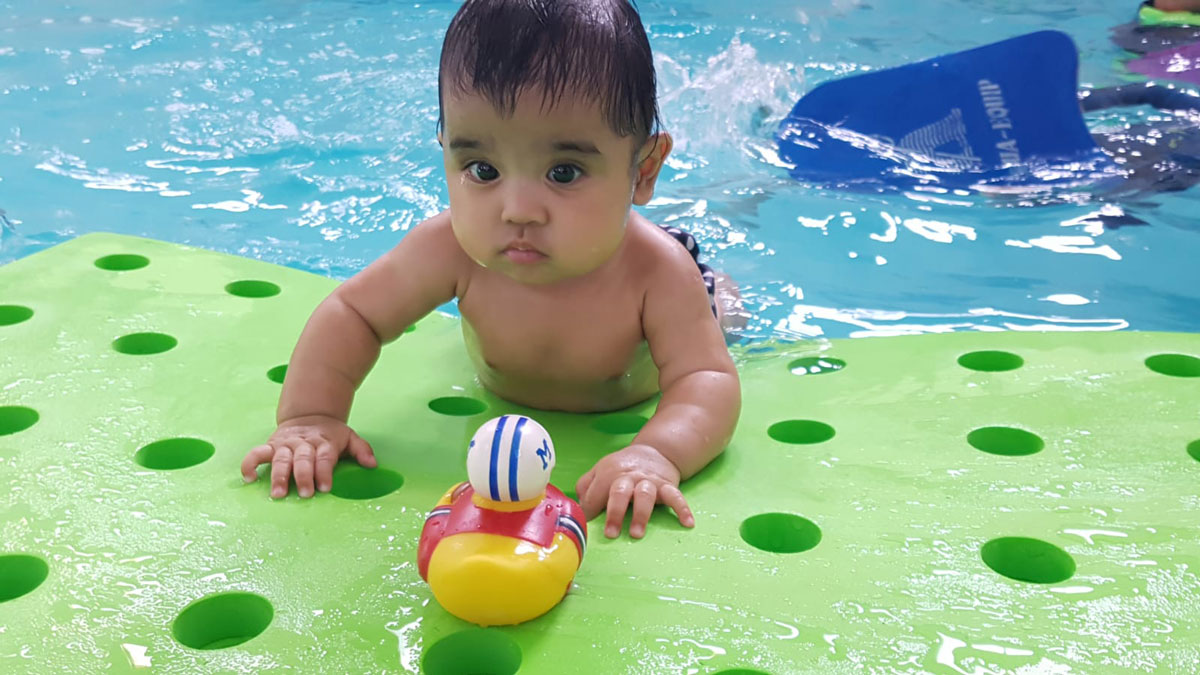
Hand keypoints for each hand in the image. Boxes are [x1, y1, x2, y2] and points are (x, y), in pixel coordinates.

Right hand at [240, 415, 375, 498]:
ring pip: (281, 459)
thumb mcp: (349, 437)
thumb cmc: (330, 434)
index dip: (325, 472)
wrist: (309, 414)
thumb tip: (373, 465)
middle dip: (304, 476)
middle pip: (303, 459)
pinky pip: (256, 453)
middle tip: (305, 494)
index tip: (326, 487)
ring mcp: (286, 444)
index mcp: (324, 442)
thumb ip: (361, 450)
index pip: (325, 457)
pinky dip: (250, 464)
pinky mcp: (271, 445)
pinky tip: (249, 478)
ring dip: (279, 476)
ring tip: (278, 493)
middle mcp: (304, 443)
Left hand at [575, 444, 694, 538]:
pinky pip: (676, 496)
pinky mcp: (667, 485)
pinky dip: (682, 509)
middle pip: (620, 492)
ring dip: (641, 514)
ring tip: (637, 534)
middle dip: (615, 512)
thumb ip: (586, 488)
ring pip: (645, 494)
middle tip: (611, 534)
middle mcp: (629, 476)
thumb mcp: (599, 471)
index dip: (590, 510)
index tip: (586, 527)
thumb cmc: (622, 469)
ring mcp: (649, 481)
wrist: (654, 452)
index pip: (595, 494)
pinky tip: (687, 523)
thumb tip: (578, 510)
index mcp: (608, 473)